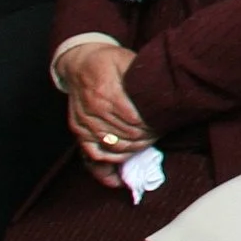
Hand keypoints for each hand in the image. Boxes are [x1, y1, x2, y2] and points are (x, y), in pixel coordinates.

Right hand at [59, 40, 150, 184]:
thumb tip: (163, 95)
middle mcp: (93, 110)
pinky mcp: (78, 130)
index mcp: (106, 92)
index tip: (162, 127)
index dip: (150, 127)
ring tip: (147, 148)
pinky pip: (90, 155)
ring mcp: (83, 122)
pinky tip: (118, 179)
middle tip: (158, 137)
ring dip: (132, 153)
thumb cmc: (108, 61)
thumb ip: (142, 78)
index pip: (134, 120)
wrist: (79, 62)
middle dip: (145, 140)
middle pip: (124, 136)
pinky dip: (105, 168)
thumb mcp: (127, 61)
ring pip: (111, 148)